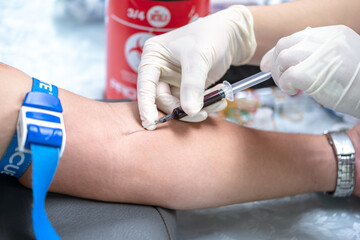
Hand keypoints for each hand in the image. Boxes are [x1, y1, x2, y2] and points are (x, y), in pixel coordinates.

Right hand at [137, 6, 255, 129]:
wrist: (231, 34)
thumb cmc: (210, 36)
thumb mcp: (198, 58)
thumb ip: (192, 85)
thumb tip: (189, 112)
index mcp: (153, 57)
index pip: (145, 85)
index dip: (146, 105)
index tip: (151, 124)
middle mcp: (159, 70)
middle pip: (162, 99)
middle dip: (181, 109)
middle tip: (201, 113)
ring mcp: (173, 80)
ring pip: (177, 104)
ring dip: (196, 108)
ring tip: (217, 102)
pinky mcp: (187, 88)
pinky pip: (190, 103)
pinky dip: (205, 104)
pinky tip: (219, 98)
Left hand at [261, 25, 359, 117]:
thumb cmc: (358, 84)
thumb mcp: (338, 60)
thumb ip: (315, 56)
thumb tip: (285, 62)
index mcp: (333, 34)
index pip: (295, 38)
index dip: (277, 53)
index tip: (268, 64)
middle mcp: (327, 40)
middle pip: (284, 45)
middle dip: (275, 64)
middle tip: (281, 81)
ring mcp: (322, 55)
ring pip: (283, 57)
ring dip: (279, 75)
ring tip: (289, 87)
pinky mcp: (316, 73)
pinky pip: (289, 75)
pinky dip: (285, 84)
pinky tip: (293, 91)